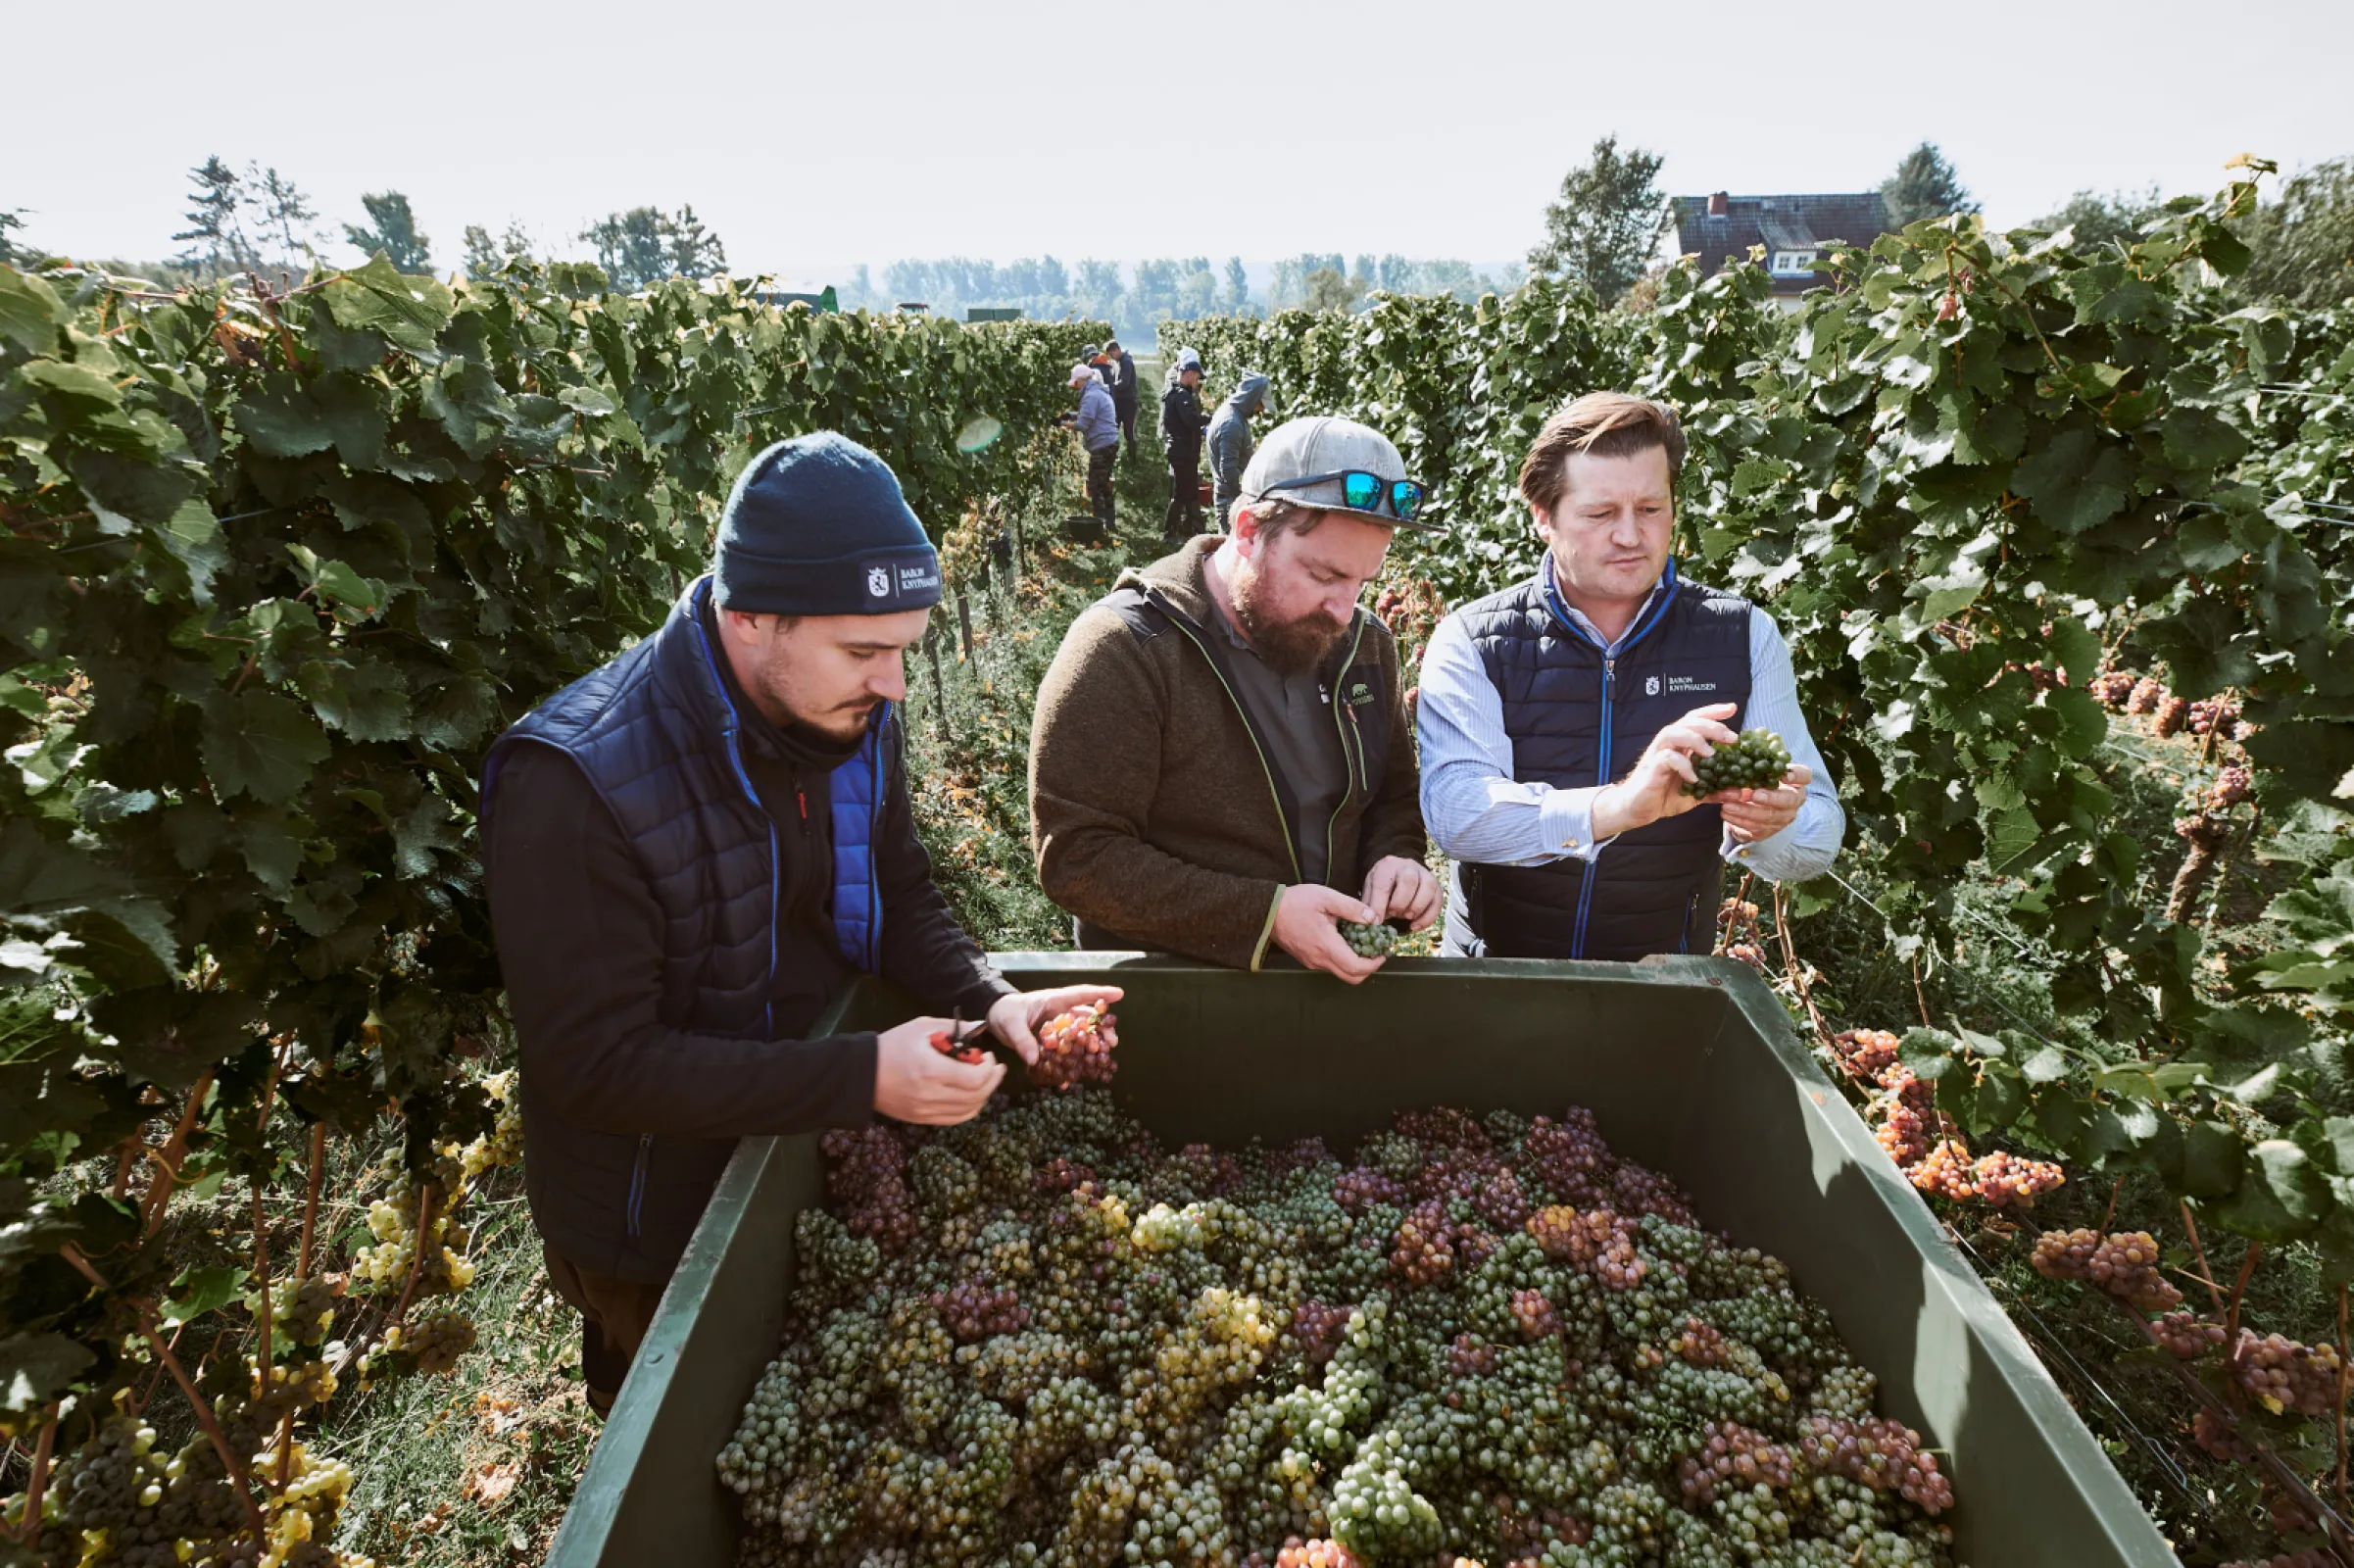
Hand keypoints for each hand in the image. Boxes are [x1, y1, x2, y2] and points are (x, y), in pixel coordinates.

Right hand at [873, 1016, 1003, 1124]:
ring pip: (969, 1110)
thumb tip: (979, 1026)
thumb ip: (954, 1028)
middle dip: (992, 1080)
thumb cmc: (892, 1045)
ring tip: (986, 1080)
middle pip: (977, 1096)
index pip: (975, 1078)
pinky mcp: (922, 1120)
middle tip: (995, 1067)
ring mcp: (927, 1111)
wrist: (862, 1074)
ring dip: (984, 1095)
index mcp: (931, 1070)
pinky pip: (956, 1119)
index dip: (989, 1068)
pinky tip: (973, 1095)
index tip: (988, 1056)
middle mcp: (931, 1094)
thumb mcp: (922, 1027)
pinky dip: (970, 1108)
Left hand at [985, 984, 1125, 1065]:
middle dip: (1102, 1028)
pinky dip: (1075, 1057)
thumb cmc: (1004, 1012)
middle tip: (1112, 1040)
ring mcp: (1058, 1026)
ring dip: (1093, 1042)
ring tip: (1104, 1054)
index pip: (1080, 995)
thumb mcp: (1011, 1023)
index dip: (1100, 994)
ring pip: (1081, 1032)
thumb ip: (1022, 1039)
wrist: (994, 1018)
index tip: (1119, 994)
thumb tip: (1034, 1059)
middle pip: (1086, 1017)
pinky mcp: (1053, 1039)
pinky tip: (1081, 1069)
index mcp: (1054, 1001)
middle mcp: (1060, 1012)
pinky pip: (1068, 1047)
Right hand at [1271, 883, 1382, 984]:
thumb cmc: (1295, 902)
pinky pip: (1331, 967)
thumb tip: (1372, 918)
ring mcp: (1312, 962)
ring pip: (1341, 974)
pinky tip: (1345, 942)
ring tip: (1362, 944)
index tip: (1382, 952)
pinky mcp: (1308, 960)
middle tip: (1376, 952)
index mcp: (1326, 946)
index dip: (1374, 964)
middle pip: (1352, 978)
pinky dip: (1343, 960)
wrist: (1267, 911)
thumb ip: (1351, 908)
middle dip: (1369, 968)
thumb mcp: (1326, 897)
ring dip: (1356, 965)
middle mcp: (1320, 960)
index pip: (1356, 968)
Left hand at [1361, 855, 1439, 931]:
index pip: (1383, 884)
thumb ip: (1369, 905)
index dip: (1379, 905)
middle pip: (1409, 881)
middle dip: (1400, 903)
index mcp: (1387, 866)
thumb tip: (1370, 921)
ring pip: (1428, 888)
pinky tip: (1415, 926)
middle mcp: (1408, 867)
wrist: (1398, 873)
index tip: (1376, 921)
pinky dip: (1427, 918)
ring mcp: (1425, 875)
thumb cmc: (1383, 884)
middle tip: (1394, 914)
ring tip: (1406, 917)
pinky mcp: (1436, 887)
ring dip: (1416, 908)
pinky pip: (1437, 902)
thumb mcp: (1370, 890)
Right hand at [1591, 703, 1740, 840]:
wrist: (1638, 809)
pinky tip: (1694, 779)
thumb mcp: (1696, 794)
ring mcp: (1659, 753)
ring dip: (1696, 740)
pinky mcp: (1652, 767)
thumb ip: (1716, 790)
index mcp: (1680, 744)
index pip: (1696, 719)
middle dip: (1713, 726)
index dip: (1714, 712)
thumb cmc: (1664, 796)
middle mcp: (1669, 743)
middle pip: (1689, 722)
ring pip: (1675, 732)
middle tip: (1732, 738)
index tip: (1733, 708)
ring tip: (1712, 754)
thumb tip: (1740, 791)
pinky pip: (1667, 758)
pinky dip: (1683, 765)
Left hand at [1718, 764, 1811, 843]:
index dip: (1797, 775)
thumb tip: (1734, 755)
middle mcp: (1793, 801)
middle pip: (1788, 800)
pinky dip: (1738, 820)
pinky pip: (1755, 827)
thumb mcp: (1757, 771)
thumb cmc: (1758, 782)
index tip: (1784, 775)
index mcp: (1795, 781)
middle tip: (1754, 794)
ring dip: (1745, 810)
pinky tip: (1726, 813)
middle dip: (1770, 798)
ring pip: (1768, 816)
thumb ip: (1753, 765)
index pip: (1804, 775)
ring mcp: (1782, 818)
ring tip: (1727, 804)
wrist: (1752, 808)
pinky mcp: (1768, 830)